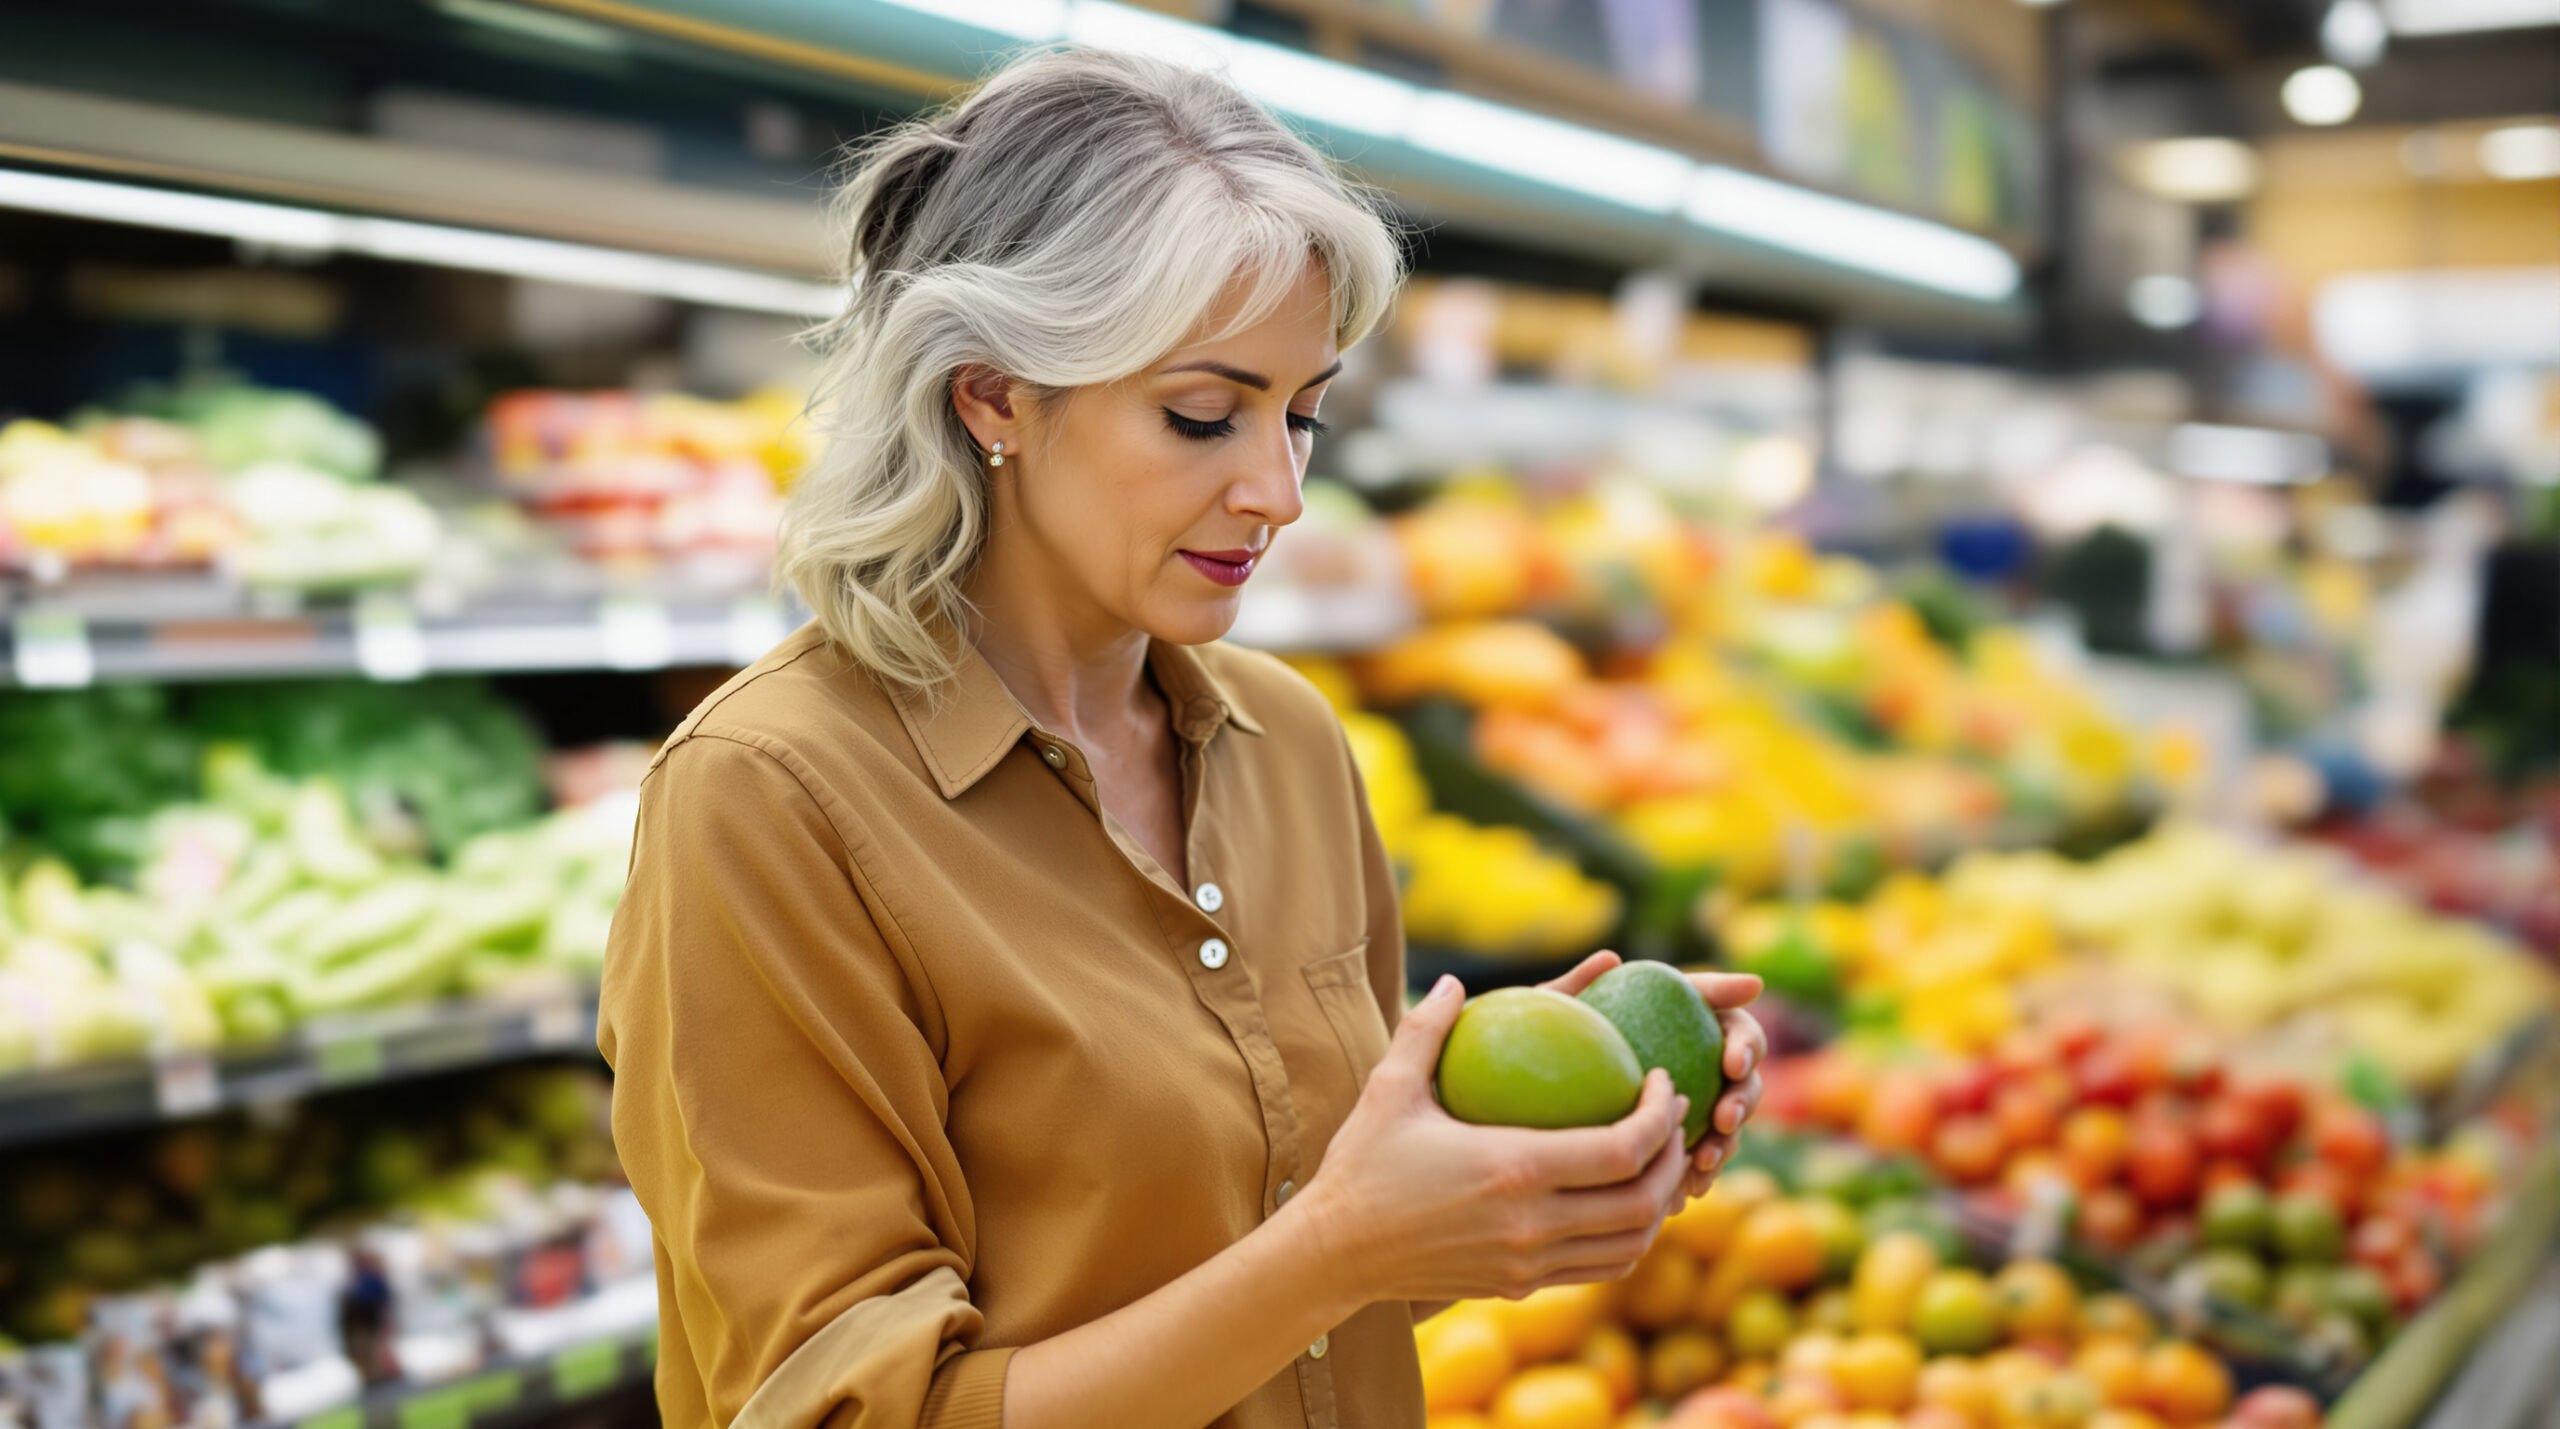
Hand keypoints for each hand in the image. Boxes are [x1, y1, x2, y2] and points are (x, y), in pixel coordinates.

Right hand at [1290, 976, 1692, 1304]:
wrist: (1336, 1253)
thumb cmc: (1362, 1164)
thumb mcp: (1389, 1088)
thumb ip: (1426, 1028)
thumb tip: (1457, 981)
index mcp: (1512, 1168)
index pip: (1622, 1150)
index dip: (1661, 1118)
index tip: (1663, 1083)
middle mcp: (1531, 1224)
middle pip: (1641, 1200)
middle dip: (1674, 1157)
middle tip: (1674, 1118)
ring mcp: (1528, 1263)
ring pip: (1629, 1242)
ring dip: (1657, 1202)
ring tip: (1657, 1160)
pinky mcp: (1520, 1287)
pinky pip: (1598, 1267)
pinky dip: (1625, 1237)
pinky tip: (1618, 1201)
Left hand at [1538, 952, 1766, 1202]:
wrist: (1522, 1101)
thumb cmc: (1537, 1047)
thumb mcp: (1545, 1022)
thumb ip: (1575, 987)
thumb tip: (1610, 958)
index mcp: (1683, 1019)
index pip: (1732, 1025)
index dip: (1744, 1043)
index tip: (1732, 1063)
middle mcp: (1698, 1060)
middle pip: (1745, 1079)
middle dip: (1745, 1100)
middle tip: (1723, 1119)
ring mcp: (1694, 1103)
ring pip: (1729, 1125)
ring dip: (1726, 1145)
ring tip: (1702, 1164)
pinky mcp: (1678, 1143)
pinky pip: (1701, 1161)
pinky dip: (1696, 1175)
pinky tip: (1680, 1194)